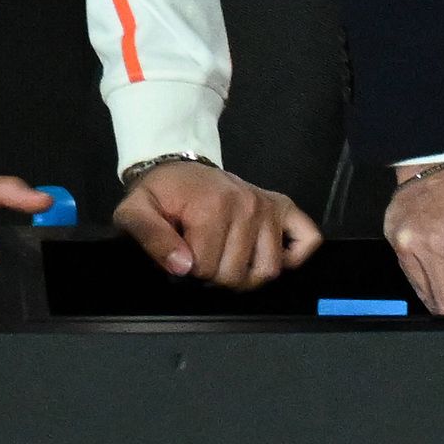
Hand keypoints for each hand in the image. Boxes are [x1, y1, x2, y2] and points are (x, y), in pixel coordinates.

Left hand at [114, 159, 320, 288]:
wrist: (180, 168)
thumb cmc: (161, 193)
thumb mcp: (137, 211)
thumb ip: (151, 238)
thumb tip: (181, 267)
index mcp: (212, 207)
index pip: (206, 269)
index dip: (187, 270)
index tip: (180, 254)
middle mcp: (248, 205)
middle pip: (237, 275)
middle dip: (213, 275)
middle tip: (201, 255)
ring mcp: (268, 208)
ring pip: (268, 270)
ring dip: (245, 274)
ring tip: (226, 259)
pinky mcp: (284, 208)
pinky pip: (306, 241)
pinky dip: (291, 257)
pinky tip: (262, 254)